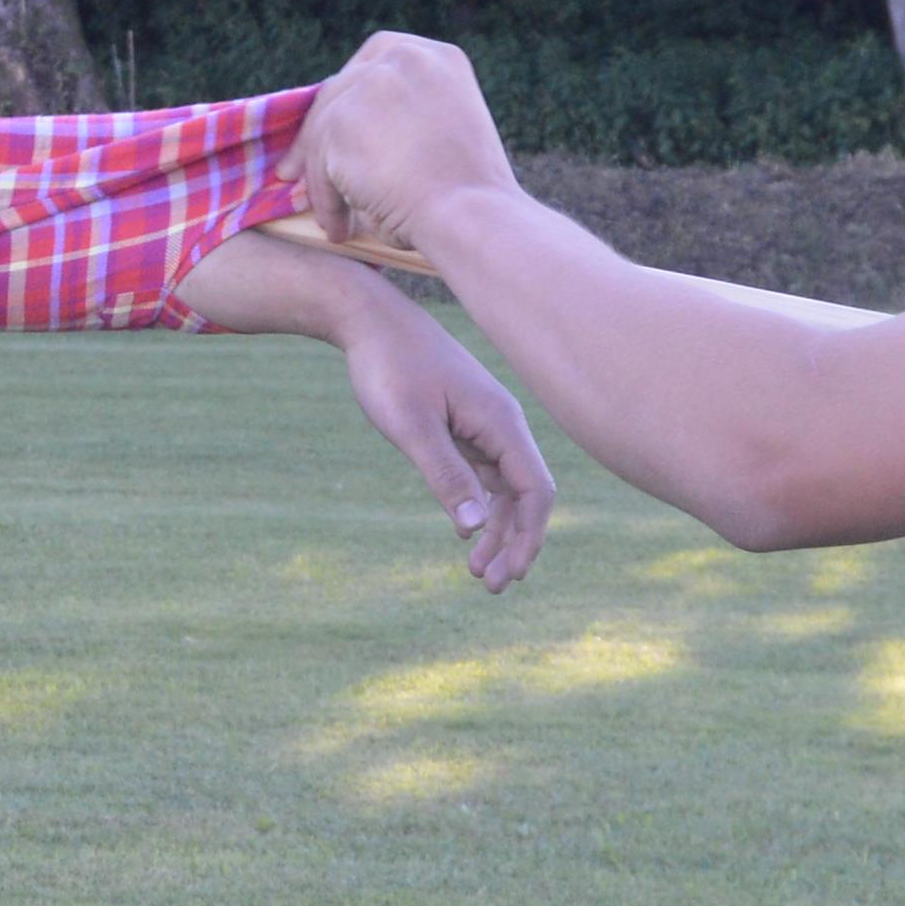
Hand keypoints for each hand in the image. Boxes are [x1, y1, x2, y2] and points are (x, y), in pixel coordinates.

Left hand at [285, 30, 522, 271]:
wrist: (469, 213)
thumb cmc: (471, 195)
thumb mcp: (446, 134)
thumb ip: (406, 120)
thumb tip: (358, 143)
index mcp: (436, 57)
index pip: (375, 66)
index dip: (352, 100)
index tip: (336, 129)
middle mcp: (402, 58)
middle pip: (340, 91)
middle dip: (319, 135)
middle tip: (299, 173)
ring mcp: (368, 85)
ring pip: (323, 131)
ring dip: (320, 176)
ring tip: (330, 218)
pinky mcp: (339, 119)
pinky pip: (319, 165)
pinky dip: (325, 201)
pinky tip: (338, 228)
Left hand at [335, 283, 554, 590]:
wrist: (369, 319)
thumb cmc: (388, 367)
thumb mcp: (411, 426)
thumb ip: (444, 475)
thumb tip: (473, 528)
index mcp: (500, 422)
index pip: (535, 490)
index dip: (530, 536)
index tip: (510, 575)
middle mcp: (501, 425)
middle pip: (525, 495)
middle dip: (514, 542)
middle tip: (489, 586)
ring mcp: (484, 425)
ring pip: (504, 489)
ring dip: (496, 529)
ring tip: (476, 571)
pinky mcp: (462, 426)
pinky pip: (484, 474)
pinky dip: (479, 506)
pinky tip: (465, 533)